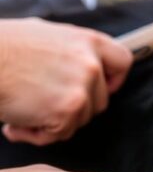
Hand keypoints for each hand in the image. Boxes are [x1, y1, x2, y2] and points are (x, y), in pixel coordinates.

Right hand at [0, 18, 131, 144]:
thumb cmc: (3, 47)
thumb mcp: (46, 35)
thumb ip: (71, 51)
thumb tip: (84, 63)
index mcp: (88, 41)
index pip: (122, 62)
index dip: (114, 80)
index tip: (101, 89)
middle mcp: (91, 63)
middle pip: (100, 100)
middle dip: (74, 108)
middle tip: (40, 105)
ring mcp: (82, 86)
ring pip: (80, 119)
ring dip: (53, 122)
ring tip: (22, 111)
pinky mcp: (68, 108)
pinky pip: (61, 133)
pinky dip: (37, 135)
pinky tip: (15, 124)